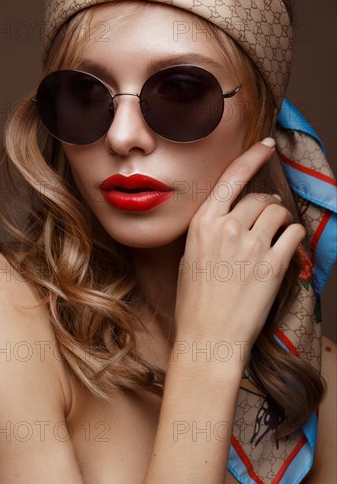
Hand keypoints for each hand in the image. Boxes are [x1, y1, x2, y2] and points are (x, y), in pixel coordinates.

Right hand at [174, 139, 305, 350]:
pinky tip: (285, 247)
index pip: (232, 177)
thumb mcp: (190, 256)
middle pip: (259, 197)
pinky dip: (293, 236)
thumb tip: (231, 215)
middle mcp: (227, 228)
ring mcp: (251, 245)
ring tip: (277, 233)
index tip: (266, 147)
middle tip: (267, 217)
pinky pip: (293, 234)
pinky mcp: (273, 265)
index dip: (252, 157)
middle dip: (266, 204)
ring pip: (278, 212)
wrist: (208, 336)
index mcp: (203, 223)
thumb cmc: (195, 300)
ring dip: (281, 219)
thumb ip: (210, 230)